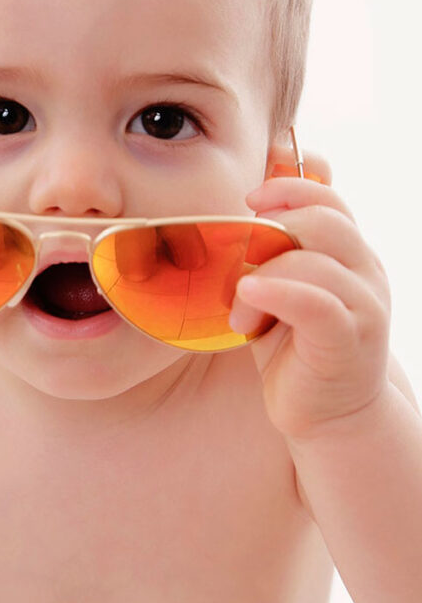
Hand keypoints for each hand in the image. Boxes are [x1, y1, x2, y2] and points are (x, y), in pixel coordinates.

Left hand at [229, 154, 391, 439]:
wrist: (329, 415)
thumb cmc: (295, 347)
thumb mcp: (281, 287)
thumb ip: (273, 248)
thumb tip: (246, 204)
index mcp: (348, 251)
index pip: (327, 197)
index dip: (288, 186)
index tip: (250, 198)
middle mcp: (364, 270)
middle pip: (321, 219)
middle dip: (269, 229)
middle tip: (238, 261)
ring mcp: (364, 304)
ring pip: (311, 259)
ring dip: (260, 278)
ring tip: (240, 312)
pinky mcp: (349, 339)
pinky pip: (314, 302)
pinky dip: (276, 292)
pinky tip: (247, 297)